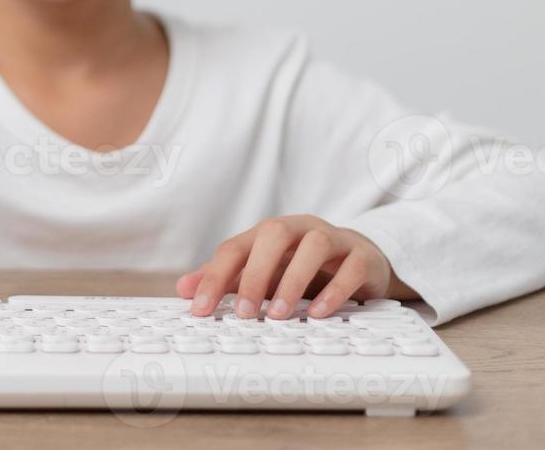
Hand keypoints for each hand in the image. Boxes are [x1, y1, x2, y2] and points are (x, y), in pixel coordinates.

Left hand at [175, 214, 413, 319]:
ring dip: (294, 280)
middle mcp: (299, 229)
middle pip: (273, 235)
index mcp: (268, 233)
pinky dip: (334, 291)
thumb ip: (225, 280)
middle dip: (255, 274)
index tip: (201, 309)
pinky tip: (317, 314)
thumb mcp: (261, 273)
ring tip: (278, 315)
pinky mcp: (361, 257)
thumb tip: (183, 289)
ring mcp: (333, 239)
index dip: (214, 277)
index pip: (235, 247)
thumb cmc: (301, 266)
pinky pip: (350, 267)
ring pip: (314, 245)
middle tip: (244, 313)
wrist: (358, 259)